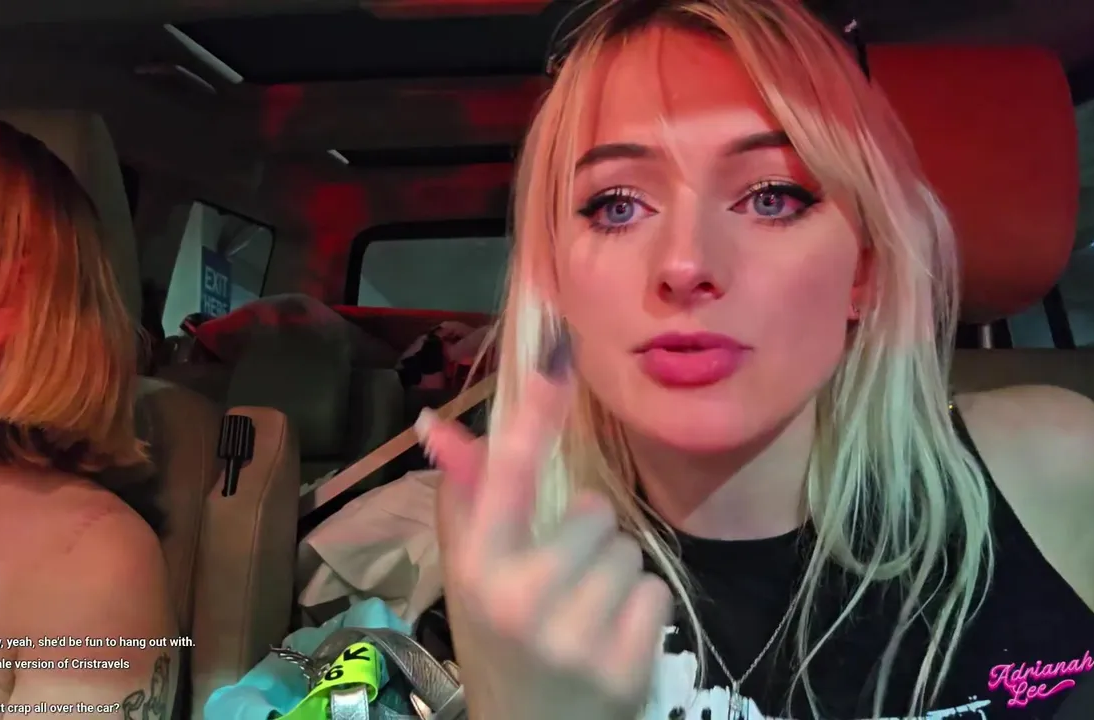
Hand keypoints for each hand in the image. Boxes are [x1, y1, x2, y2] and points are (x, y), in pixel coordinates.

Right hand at [416, 340, 672, 719]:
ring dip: (617, 574)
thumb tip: (437, 424)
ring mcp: (575, 635)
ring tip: (586, 612)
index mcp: (478, 568)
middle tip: (564, 581)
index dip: (535, 413)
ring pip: (631, 551)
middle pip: (595, 513)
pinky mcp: (624, 664)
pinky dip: (641, 610)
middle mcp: (521, 597)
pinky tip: (610, 638)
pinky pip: (656, 592)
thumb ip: (462, 498)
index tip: (555, 355)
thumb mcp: (467, 578)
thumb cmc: (496, 646)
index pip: (510, 475)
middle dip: (588, 538)